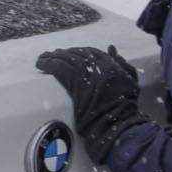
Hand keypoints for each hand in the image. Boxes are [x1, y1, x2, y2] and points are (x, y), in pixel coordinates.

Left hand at [34, 47, 143, 161]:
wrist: (118, 123)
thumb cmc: (125, 106)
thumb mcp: (130, 79)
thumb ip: (122, 63)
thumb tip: (111, 48)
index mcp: (111, 64)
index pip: (91, 52)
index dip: (79, 52)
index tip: (70, 53)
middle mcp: (98, 65)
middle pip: (77, 54)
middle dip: (64, 53)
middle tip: (54, 53)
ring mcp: (86, 74)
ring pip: (66, 59)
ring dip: (53, 56)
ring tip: (44, 57)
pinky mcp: (75, 83)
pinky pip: (58, 68)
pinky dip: (48, 64)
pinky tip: (41, 64)